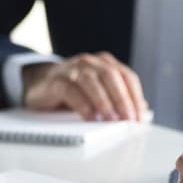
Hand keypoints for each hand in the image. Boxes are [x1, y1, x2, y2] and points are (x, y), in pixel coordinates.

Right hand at [22, 52, 147, 120]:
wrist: (40, 83)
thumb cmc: (75, 89)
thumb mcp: (100, 91)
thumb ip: (119, 96)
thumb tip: (142, 109)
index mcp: (106, 63)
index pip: (127, 77)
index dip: (136, 96)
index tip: (140, 116)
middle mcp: (91, 62)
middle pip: (112, 77)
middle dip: (123, 99)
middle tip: (129, 119)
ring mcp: (73, 69)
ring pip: (92, 82)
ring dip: (104, 102)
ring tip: (112, 119)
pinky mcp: (56, 81)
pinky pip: (71, 91)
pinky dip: (83, 105)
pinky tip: (90, 117)